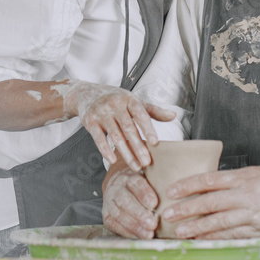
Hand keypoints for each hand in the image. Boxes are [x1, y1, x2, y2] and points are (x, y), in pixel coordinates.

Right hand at [61, 81, 175, 170]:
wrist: (86, 93)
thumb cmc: (115, 99)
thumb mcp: (134, 101)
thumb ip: (153, 111)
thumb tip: (173, 115)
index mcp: (128, 99)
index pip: (140, 114)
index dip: (148, 129)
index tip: (155, 143)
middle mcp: (114, 104)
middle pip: (128, 128)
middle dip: (138, 147)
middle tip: (147, 162)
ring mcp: (101, 113)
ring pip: (115, 136)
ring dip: (126, 153)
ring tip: (135, 166)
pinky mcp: (90, 121)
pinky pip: (98, 138)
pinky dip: (105, 150)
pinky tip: (113, 160)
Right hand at [102, 165, 158, 238]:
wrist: (119, 187)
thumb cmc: (141, 186)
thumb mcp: (149, 179)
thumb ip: (160, 184)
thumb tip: (179, 193)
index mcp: (128, 176)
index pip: (135, 183)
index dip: (144, 193)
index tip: (154, 203)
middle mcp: (116, 188)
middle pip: (125, 200)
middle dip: (139, 213)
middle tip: (153, 224)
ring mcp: (109, 202)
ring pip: (119, 214)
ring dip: (135, 226)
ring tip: (149, 234)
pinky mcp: (107, 216)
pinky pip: (115, 225)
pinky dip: (128, 232)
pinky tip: (140, 237)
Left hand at [162, 164, 259, 239]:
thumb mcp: (254, 171)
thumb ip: (232, 179)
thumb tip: (208, 184)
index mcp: (242, 177)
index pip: (208, 180)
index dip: (188, 186)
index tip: (172, 190)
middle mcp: (245, 195)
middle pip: (210, 203)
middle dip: (187, 209)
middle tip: (169, 214)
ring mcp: (253, 215)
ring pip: (220, 222)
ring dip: (199, 228)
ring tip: (182, 231)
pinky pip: (235, 235)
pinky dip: (218, 239)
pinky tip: (205, 241)